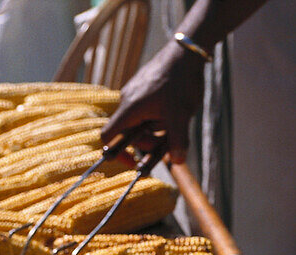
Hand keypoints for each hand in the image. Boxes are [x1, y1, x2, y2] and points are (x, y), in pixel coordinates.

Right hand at [102, 39, 205, 164]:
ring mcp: (135, 93)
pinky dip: (157, 118)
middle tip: (167, 144)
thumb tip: (178, 162)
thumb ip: (178, 141)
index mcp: (130, 109)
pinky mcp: (144, 88)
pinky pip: (145, 111)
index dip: (117, 153)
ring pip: (139, 123)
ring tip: (173, 123)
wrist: (186, 52)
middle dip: (147, 143)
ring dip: (155, 130)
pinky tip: (173, 113)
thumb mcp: (181, 116)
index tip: (133, 162)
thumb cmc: (180, 82)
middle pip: (128, 133)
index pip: (108, 136)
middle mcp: (127, 101)